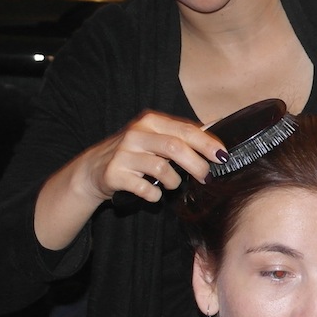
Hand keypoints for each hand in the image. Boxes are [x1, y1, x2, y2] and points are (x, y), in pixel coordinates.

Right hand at [71, 109, 228, 204]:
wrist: (93, 169)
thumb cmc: (134, 152)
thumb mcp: (156, 136)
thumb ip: (183, 133)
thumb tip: (217, 124)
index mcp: (151, 122)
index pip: (186, 130)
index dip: (208, 144)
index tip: (223, 157)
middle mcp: (137, 134)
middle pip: (175, 147)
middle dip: (197, 165)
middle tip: (206, 177)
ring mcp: (124, 153)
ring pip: (161, 168)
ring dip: (174, 182)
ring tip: (173, 185)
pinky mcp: (114, 173)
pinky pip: (145, 188)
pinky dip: (155, 195)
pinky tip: (154, 194)